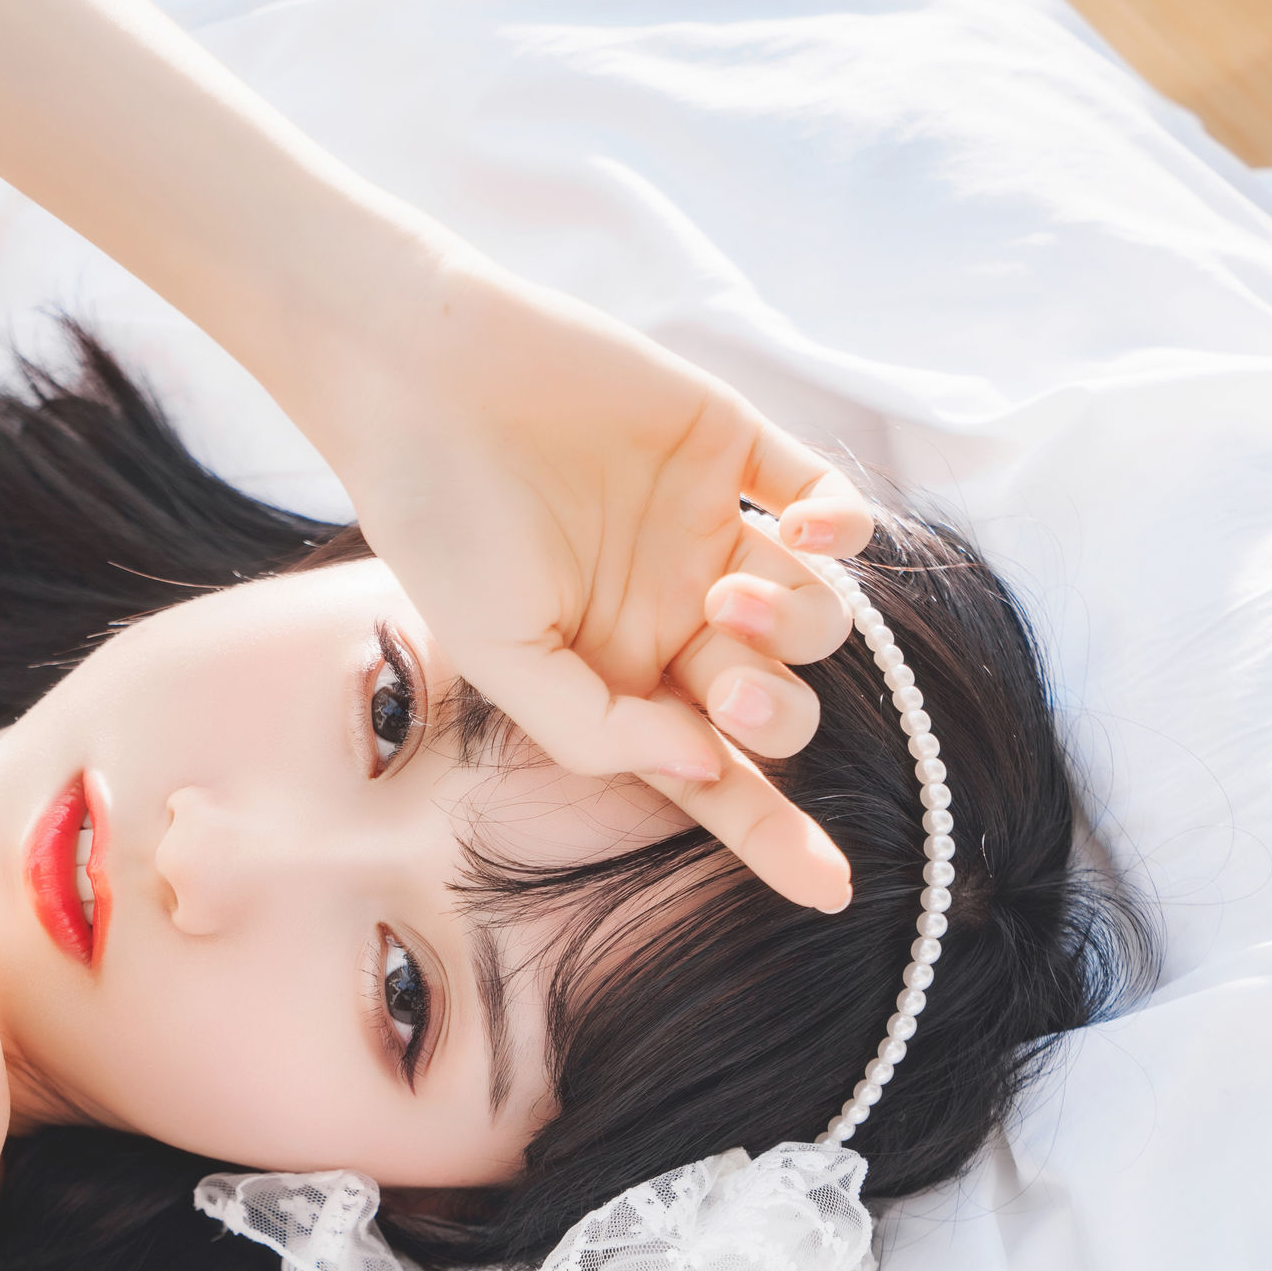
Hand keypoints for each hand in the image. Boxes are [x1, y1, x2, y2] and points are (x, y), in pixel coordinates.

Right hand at [317, 257, 873, 910]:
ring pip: (816, 614)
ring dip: (797, 622)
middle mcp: (674, 612)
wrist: (425, 377)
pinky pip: (834, 504)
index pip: (712, 773)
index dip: (772, 834)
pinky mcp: (736, 447)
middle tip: (724, 683)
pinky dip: (846, 534)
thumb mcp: (500, 654)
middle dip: (773, 712)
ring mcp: (712, 530)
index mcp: (618, 674)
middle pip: (777, 701)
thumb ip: (597, 727)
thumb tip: (705, 766)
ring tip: (730, 589)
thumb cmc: (440, 521)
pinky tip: (811, 536)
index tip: (831, 893)